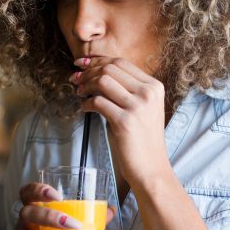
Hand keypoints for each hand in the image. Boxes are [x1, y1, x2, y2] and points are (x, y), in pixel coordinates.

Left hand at [71, 56, 170, 187]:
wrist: (151, 168)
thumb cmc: (142, 141)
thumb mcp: (142, 109)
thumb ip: (127, 90)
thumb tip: (95, 73)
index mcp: (154, 87)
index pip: (121, 62)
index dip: (97, 60)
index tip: (82, 63)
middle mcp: (148, 93)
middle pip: (110, 68)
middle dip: (88, 71)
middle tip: (75, 80)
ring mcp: (137, 107)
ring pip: (103, 81)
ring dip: (85, 85)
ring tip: (79, 94)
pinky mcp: (125, 122)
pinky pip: (98, 102)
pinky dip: (86, 103)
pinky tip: (84, 108)